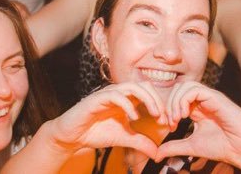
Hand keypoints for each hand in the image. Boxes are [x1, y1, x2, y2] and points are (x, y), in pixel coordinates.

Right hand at [50, 82, 166, 158]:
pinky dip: (128, 104)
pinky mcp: (97, 98)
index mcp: (127, 99)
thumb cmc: (96, 132)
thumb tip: (158, 153)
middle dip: (158, 101)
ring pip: (132, 87)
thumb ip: (141, 142)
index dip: (162, 106)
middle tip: (164, 118)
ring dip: (147, 99)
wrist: (72, 136)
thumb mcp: (124, 138)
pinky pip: (115, 95)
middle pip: (145, 86)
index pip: (150, 93)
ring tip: (154, 114)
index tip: (168, 123)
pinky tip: (134, 117)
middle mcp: (119, 93)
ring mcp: (108, 94)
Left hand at [156, 81, 240, 163]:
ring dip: (175, 102)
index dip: (166, 109)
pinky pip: (194, 90)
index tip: (166, 126)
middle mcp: (203, 101)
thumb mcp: (191, 146)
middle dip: (168, 104)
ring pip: (185, 86)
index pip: (175, 98)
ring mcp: (210, 98)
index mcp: (197, 109)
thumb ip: (174, 147)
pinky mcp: (216, 97)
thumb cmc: (223, 146)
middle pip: (178, 89)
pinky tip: (184, 116)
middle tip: (169, 122)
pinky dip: (184, 100)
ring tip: (177, 119)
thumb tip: (156, 154)